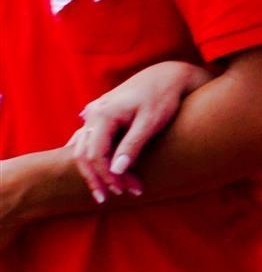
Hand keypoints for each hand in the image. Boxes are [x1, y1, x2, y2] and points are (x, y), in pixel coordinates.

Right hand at [67, 61, 211, 201]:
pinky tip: (93, 169)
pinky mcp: (100, 114)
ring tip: (109, 189)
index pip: (96, 155)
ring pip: (84, 148)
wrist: (168, 75)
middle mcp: (93, 113)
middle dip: (99, 178)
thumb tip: (117, 171)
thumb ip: (133, 145)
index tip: (125, 189)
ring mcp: (94, 112)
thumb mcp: (151, 122)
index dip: (108, 176)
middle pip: (85, 155)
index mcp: (103, 114)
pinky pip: (87, 139)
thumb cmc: (163, 97)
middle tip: (114, 196)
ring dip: (96, 170)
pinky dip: (92, 156)